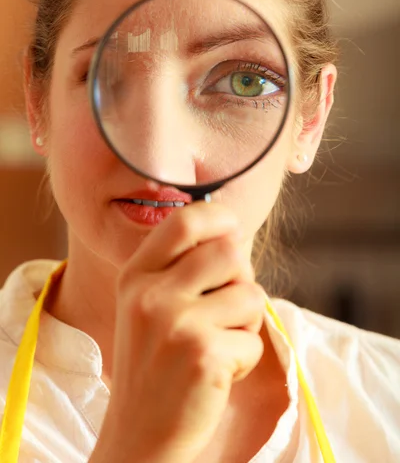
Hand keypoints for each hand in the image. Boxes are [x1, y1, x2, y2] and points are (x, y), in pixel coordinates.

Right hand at [92, 202, 265, 462]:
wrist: (140, 434)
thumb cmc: (155, 363)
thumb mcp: (149, 304)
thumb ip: (182, 266)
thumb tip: (234, 230)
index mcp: (136, 275)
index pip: (185, 220)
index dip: (219, 218)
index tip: (232, 233)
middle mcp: (151, 293)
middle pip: (230, 252)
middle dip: (241, 279)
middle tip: (226, 308)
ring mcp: (176, 324)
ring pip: (250, 294)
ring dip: (246, 323)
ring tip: (219, 343)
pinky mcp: (203, 355)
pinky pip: (255, 339)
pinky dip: (246, 358)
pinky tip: (217, 372)